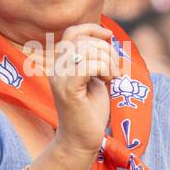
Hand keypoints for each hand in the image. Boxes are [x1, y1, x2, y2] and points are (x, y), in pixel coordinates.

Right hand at [47, 23, 115, 162]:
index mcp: (60, 64)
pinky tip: (107, 82)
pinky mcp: (68, 90)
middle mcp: (55, 69)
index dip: (92, 29)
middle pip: (83, 40)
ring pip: (88, 51)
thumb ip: (95, 59)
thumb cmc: (90, 112)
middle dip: (106, 50)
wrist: (81, 140)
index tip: (110, 36)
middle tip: (114, 71)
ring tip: (112, 78)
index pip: (72, 33)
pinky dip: (105, 69)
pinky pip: (89, 65)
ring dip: (108, 61)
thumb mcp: (94, 78)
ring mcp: (59, 79)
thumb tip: (107, 38)